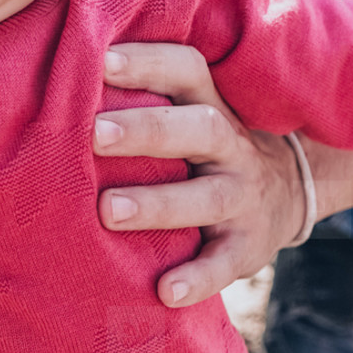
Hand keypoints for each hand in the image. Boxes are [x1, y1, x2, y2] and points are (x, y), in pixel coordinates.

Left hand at [93, 44, 305, 307]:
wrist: (293, 192)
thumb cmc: (208, 147)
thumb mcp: (193, 112)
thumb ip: (144, 96)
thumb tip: (58, 71)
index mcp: (212, 105)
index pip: (187, 71)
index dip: (148, 63)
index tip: (101, 60)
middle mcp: (232, 147)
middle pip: (198, 128)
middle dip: (146, 130)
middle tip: (94, 134)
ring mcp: (243, 197)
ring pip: (206, 198)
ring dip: (157, 204)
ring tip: (109, 211)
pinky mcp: (247, 247)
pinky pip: (224, 263)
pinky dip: (198, 279)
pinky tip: (165, 292)